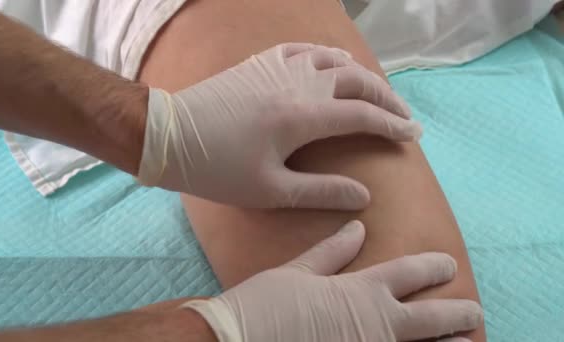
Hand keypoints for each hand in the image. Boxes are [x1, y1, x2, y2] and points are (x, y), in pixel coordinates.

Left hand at [137, 43, 421, 209]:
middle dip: (386, 97)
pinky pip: (304, 49)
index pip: (361, 115)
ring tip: (374, 92)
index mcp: (301, 117)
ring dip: (361, 74)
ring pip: (334, 60)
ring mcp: (278, 68)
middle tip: (402, 115)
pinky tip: (333, 63)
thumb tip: (363, 196)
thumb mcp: (270, 191)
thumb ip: (320, 192)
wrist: (170, 136)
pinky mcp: (260, 62)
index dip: (392, 125)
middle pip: (356, 81)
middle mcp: (297, 83)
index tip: (412, 135)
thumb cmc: (217, 169)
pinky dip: (327, 55)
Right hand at [183, 220, 482, 341]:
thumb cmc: (265, 305)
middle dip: (456, 313)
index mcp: (362, 292)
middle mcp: (377, 325)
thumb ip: (332, 252)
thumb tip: (357, 227)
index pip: (409, 273)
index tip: (448, 265)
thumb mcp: (298, 272)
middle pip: (431, 318)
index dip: (433, 266)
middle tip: (475, 311)